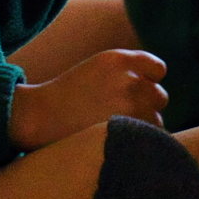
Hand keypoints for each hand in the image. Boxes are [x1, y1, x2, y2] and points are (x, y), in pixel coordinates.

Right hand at [9, 48, 167, 151]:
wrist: (40, 117)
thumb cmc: (65, 97)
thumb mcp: (95, 70)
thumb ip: (127, 74)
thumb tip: (156, 91)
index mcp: (118, 59)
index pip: (157, 69)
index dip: (146, 81)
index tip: (130, 91)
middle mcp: (130, 79)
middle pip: (158, 96)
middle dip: (143, 105)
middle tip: (113, 112)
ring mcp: (133, 104)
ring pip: (155, 119)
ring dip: (140, 124)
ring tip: (108, 126)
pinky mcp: (131, 127)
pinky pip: (149, 136)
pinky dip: (134, 139)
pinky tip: (111, 136)